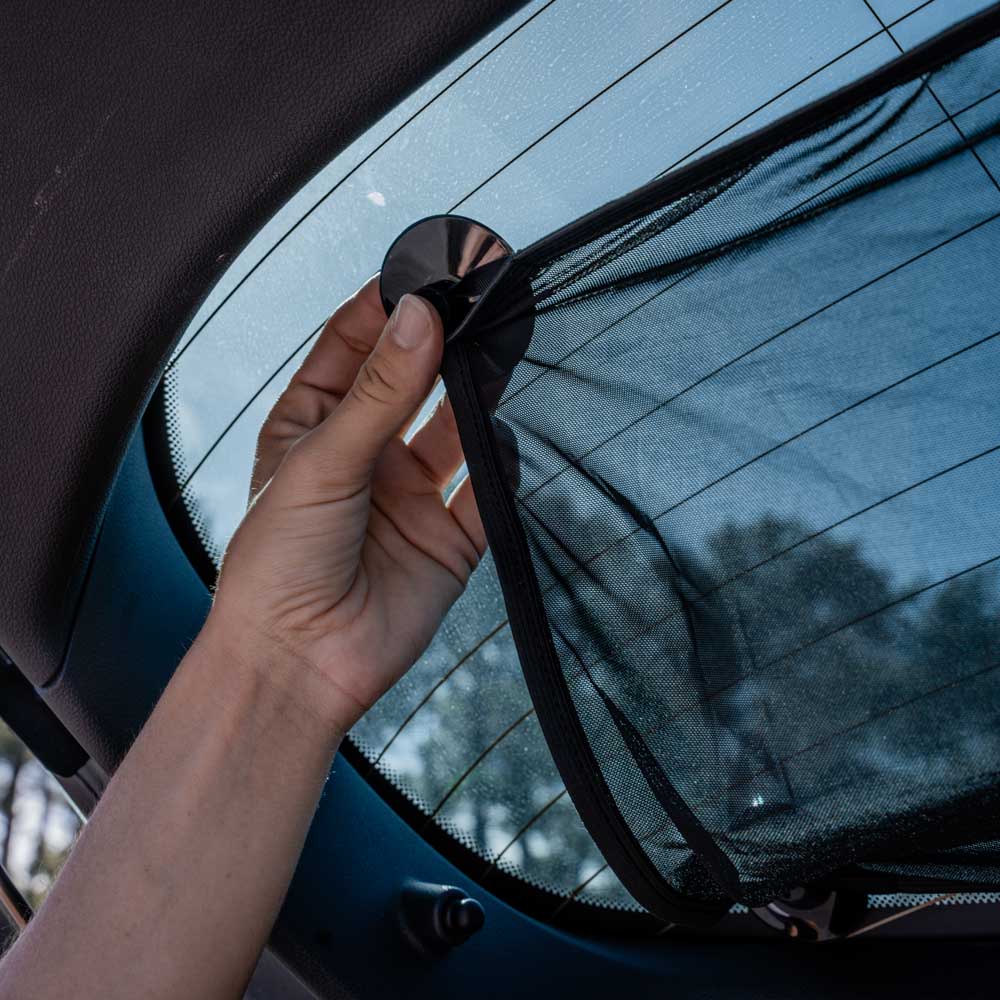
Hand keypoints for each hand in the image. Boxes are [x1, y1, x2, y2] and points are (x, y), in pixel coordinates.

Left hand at [207, 277, 484, 736]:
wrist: (300, 664)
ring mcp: (409, 495)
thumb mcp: (320, 460)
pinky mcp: (449, 538)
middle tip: (476, 303)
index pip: (353, 347)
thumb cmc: (277, 563)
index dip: (386, 309)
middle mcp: (365, 455)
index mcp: (314, 427)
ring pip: (456, 428)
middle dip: (442, 344)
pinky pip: (488, 491)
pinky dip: (506, 464)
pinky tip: (512, 437)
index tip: (423, 275)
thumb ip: (378, 393)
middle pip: (413, 382)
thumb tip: (420, 317)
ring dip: (478, 395)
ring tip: (501, 353)